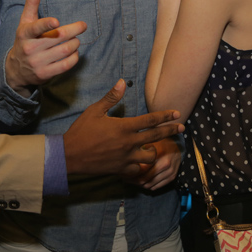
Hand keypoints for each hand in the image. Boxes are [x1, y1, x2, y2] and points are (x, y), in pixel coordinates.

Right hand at [5, 0, 86, 92]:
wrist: (15, 70)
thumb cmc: (24, 40)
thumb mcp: (25, 21)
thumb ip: (32, 2)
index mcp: (25, 33)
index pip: (35, 28)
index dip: (46, 25)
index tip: (56, 21)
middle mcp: (30, 48)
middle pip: (59, 37)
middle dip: (74, 30)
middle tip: (82, 26)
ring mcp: (37, 62)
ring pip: (65, 50)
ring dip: (75, 43)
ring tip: (75, 40)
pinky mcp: (45, 74)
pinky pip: (66, 64)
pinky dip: (74, 57)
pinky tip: (74, 52)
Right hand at [63, 80, 184, 176]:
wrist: (69, 156)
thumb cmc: (81, 131)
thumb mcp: (95, 111)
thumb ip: (111, 98)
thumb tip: (123, 82)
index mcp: (124, 127)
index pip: (151, 120)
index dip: (166, 116)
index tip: (177, 113)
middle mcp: (128, 143)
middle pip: (157, 136)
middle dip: (171, 131)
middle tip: (182, 128)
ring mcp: (126, 158)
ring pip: (151, 156)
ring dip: (154, 150)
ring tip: (153, 147)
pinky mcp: (121, 169)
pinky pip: (138, 169)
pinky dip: (141, 165)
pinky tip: (139, 161)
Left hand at [123, 137, 181, 190]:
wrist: (178, 143)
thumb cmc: (161, 141)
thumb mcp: (150, 141)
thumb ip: (140, 150)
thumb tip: (125, 158)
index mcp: (159, 156)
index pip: (141, 171)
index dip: (129, 173)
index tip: (121, 171)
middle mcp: (166, 166)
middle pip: (144, 180)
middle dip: (132, 180)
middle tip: (123, 178)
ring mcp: (170, 173)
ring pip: (149, 185)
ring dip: (138, 184)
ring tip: (130, 180)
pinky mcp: (172, 177)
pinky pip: (155, 187)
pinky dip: (147, 186)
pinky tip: (140, 182)